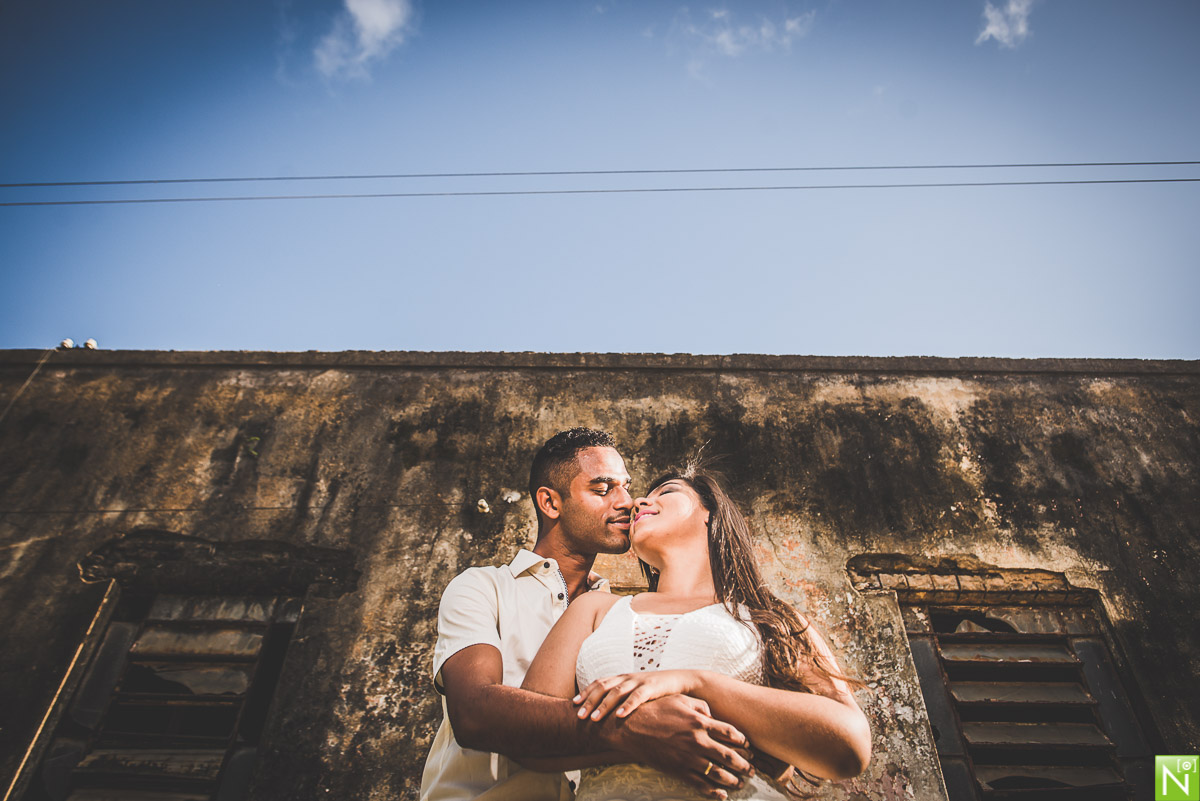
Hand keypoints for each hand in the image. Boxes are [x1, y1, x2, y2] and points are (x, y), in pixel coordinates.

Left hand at [574, 670, 699, 720]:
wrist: (681, 681)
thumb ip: (623, 698)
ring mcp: (639, 681)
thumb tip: (605, 713)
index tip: (574, 704)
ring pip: (617, 692)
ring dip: (604, 706)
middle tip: (579, 715)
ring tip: (594, 718)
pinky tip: (620, 716)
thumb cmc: (656, 690)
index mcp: (622, 678)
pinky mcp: (652, 687)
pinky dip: (628, 706)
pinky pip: (638, 697)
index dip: (586, 692)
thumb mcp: (636, 691)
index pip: (599, 683)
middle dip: (590, 701)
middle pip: (603, 687)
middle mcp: (627, 678)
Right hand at [603, 694, 754, 799]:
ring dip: (734, 780)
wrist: (631, 728)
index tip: (748, 746)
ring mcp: (689, 758)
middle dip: (744, 764)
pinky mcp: (679, 771)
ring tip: (741, 783)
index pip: (731, 733)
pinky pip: (701, 785)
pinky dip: (714, 792)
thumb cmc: (655, 710)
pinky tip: (722, 795)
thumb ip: (699, 705)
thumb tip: (712, 714)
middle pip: (729, 756)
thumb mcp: (679, 700)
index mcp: (700, 722)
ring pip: (719, 773)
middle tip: (752, 769)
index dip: (743, 741)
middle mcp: (698, 741)